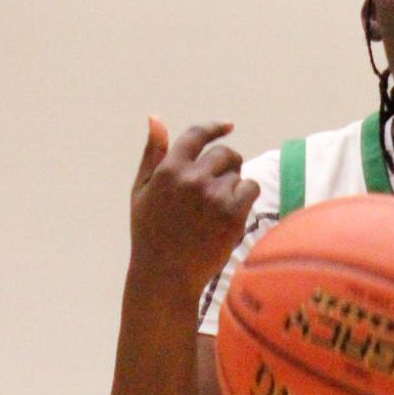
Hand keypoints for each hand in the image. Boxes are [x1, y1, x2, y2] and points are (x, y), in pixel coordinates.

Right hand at [128, 117, 259, 302]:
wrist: (165, 277)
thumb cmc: (150, 234)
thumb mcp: (142, 192)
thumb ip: (152, 154)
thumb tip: (155, 117)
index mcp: (168, 170)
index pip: (197, 134)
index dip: (215, 128)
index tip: (228, 126)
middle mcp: (191, 178)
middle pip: (224, 154)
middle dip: (225, 165)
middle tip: (216, 188)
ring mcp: (213, 196)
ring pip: (238, 173)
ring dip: (233, 186)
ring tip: (214, 211)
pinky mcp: (232, 214)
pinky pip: (251, 188)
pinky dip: (245, 198)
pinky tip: (229, 215)